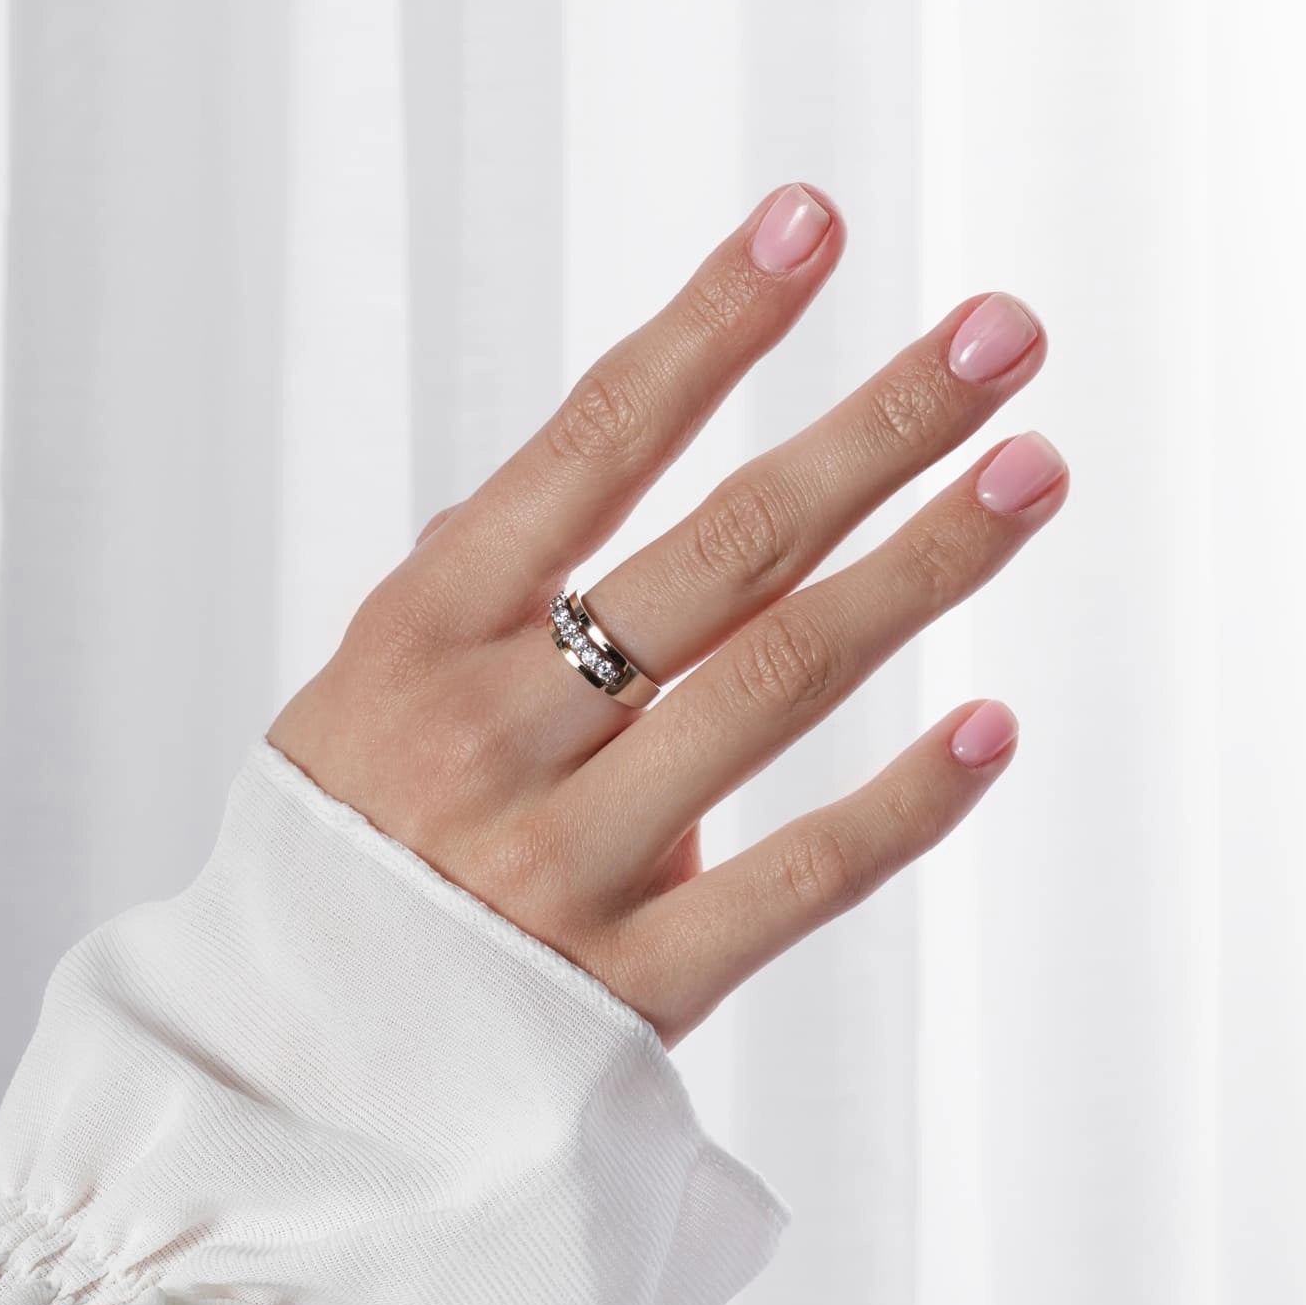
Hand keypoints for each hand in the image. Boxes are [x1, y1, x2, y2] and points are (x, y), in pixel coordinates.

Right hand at [267, 183, 1064, 1046]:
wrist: (269, 1083)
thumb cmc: (338, 856)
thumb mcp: (362, 693)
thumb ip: (479, 583)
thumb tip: (591, 462)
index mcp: (422, 631)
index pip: (589, 442)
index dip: (711, 325)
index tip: (816, 220)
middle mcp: (496, 726)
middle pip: (723, 548)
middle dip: (876, 427)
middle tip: (1007, 334)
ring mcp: (563, 860)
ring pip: (776, 685)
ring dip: (923, 568)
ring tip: (1036, 470)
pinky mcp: (627, 988)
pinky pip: (796, 883)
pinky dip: (905, 805)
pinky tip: (995, 725)